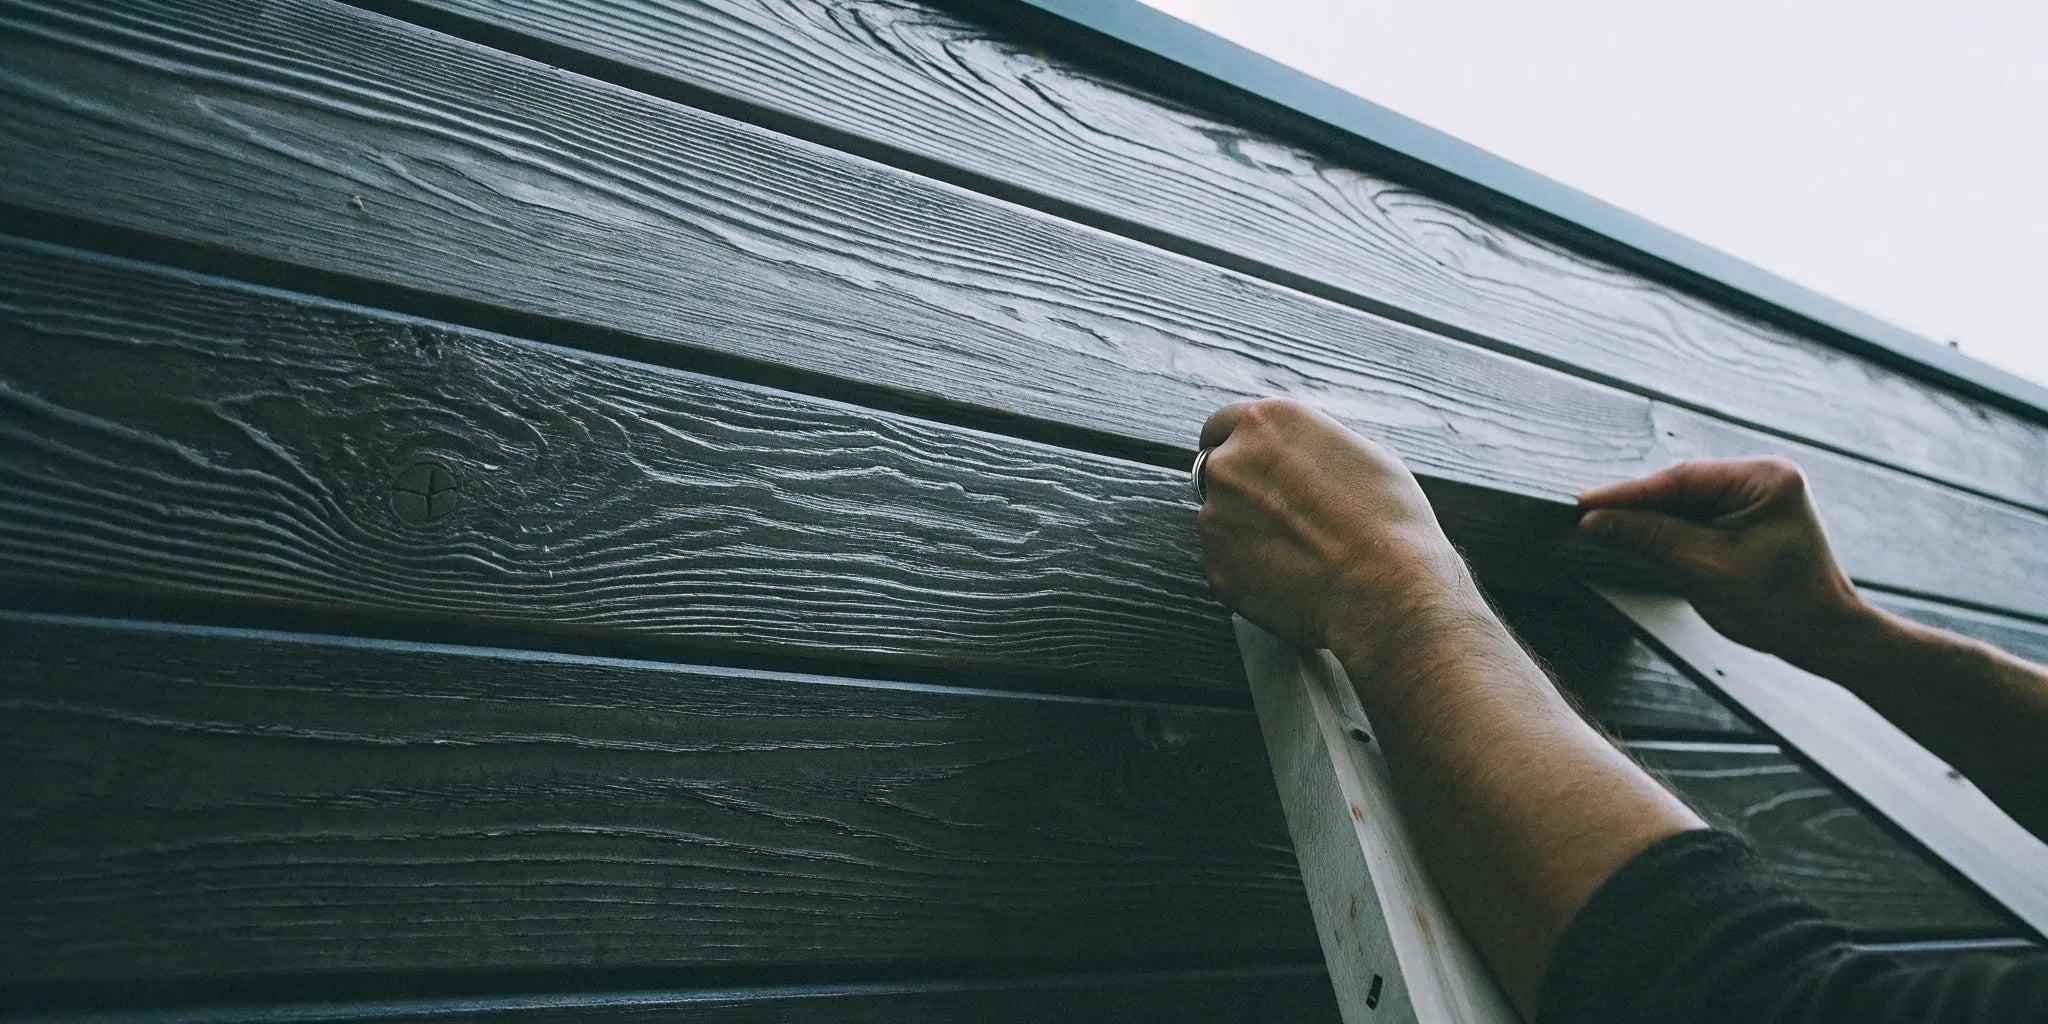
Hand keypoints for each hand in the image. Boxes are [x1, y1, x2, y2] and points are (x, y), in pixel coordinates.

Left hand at [1195, 398, 1490, 663]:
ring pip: (1220, 517)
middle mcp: (1229, 464)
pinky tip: (1292, 575)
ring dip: (1246, 528)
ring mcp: (1215, 517)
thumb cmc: (1389, 522)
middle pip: (1217, 470)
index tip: (1248, 462)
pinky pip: (1226, 560)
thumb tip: (1298, 451)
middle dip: (1242, 487)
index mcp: (1265, 424)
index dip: (1237, 444)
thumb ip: (1311, 444)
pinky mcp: (1216, 566)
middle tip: (1284, 512)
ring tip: (1301, 550)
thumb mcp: (1364, 452)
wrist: (1386, 593)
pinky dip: (1249, 566)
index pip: (1222, 424)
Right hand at [1577, 457, 1872, 660]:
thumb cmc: (1782, 607)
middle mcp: (1763, 477)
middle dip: (1636, 504)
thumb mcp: (1707, 570)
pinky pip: (1697, 515)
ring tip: (1603, 525)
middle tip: (1585, 516)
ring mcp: (1757, 495)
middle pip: (1682, 486)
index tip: (1585, 503)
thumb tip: (1596, 520)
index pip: (1682, 479)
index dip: (1628, 493)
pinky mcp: (1748, 516)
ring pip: (1685, 501)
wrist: (1824, 637)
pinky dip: (1668, 527)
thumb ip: (1650, 538)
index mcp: (1765, 479)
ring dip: (1649, 516)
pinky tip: (1637, 534)